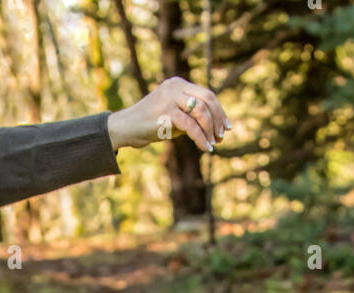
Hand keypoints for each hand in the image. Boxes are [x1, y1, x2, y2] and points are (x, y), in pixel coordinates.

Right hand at [107, 77, 229, 154]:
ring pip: (201, 112)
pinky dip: (200, 138)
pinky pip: (190, 126)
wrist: (126, 127)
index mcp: (178, 84)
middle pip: (207, 100)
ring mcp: (170, 98)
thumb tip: (214, 126)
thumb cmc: (150, 124)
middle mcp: (175, 87)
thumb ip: (190, 115)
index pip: (206, 94)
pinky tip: (205, 147)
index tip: (226, 127)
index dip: (220, 111)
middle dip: (218, 120)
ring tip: (213, 143)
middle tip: (221, 137)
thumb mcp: (173, 114)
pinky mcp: (166, 112)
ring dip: (210, 130)